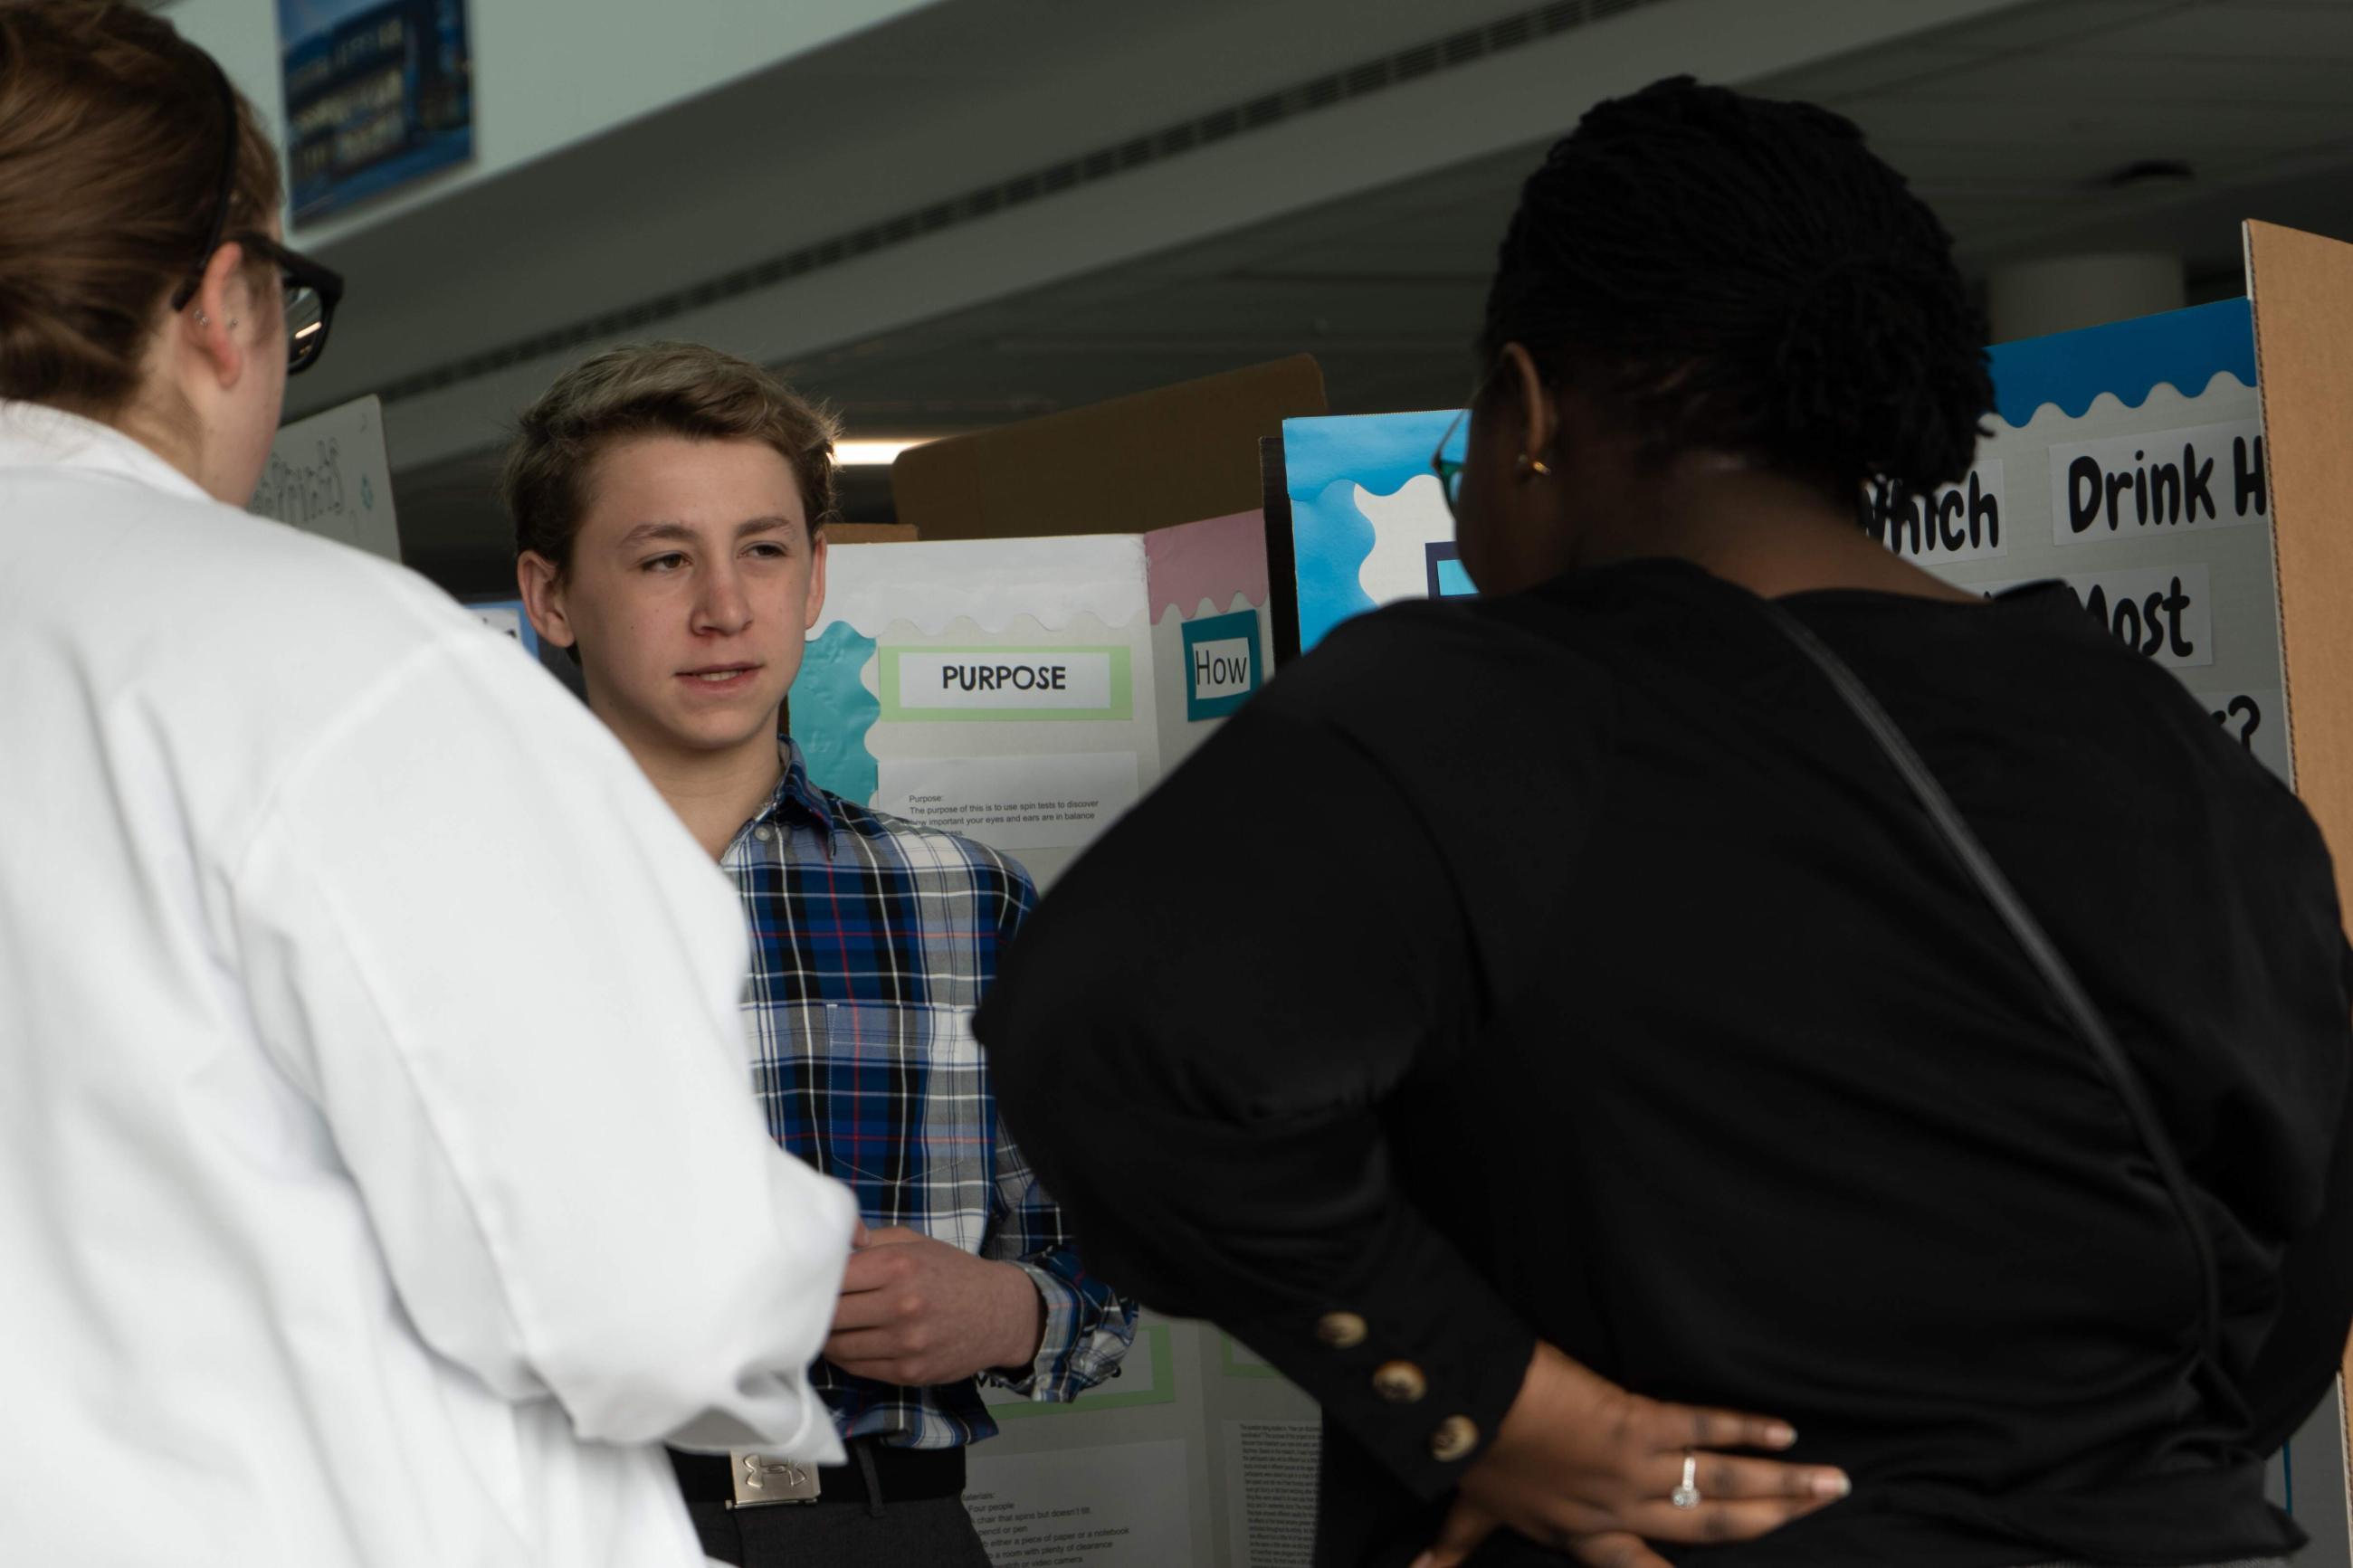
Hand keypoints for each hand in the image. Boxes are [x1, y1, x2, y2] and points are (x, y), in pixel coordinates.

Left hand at [823, 1226, 1045, 1386]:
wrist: (999, 1312)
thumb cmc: (951, 1272)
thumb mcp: (914, 1242)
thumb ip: (869, 1239)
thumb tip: (829, 1243)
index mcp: (899, 1265)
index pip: (833, 1277)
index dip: (817, 1280)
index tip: (811, 1281)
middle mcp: (902, 1305)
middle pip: (830, 1315)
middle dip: (816, 1311)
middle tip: (811, 1307)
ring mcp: (905, 1343)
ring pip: (838, 1346)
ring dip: (828, 1337)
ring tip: (831, 1326)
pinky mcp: (908, 1371)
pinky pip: (857, 1368)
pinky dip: (846, 1357)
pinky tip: (851, 1343)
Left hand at [1411, 1343, 1848, 1567]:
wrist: (1474, 1402)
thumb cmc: (1475, 1449)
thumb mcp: (1470, 1510)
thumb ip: (1451, 1548)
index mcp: (1586, 1536)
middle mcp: (1622, 1510)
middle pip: (1712, 1531)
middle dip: (1774, 1526)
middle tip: (1825, 1516)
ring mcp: (1636, 1468)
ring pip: (1723, 1487)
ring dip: (1784, 1487)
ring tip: (1833, 1484)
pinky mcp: (1638, 1422)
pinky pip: (1703, 1428)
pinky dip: (1746, 1430)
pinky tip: (1785, 1434)